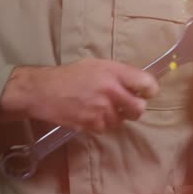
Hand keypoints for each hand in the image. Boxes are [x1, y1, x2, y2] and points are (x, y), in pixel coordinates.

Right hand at [0, 58, 158, 131]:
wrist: (43, 90)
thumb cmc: (71, 75)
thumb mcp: (97, 65)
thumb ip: (119, 74)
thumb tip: (138, 85)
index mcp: (114, 72)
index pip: (147, 84)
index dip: (149, 90)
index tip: (145, 92)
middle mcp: (111, 90)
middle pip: (139, 108)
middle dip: (134, 108)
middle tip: (126, 104)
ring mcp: (102, 109)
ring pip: (122, 120)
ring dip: (115, 116)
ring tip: (101, 107)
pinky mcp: (92, 124)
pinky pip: (106, 128)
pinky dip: (101, 124)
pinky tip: (91, 114)